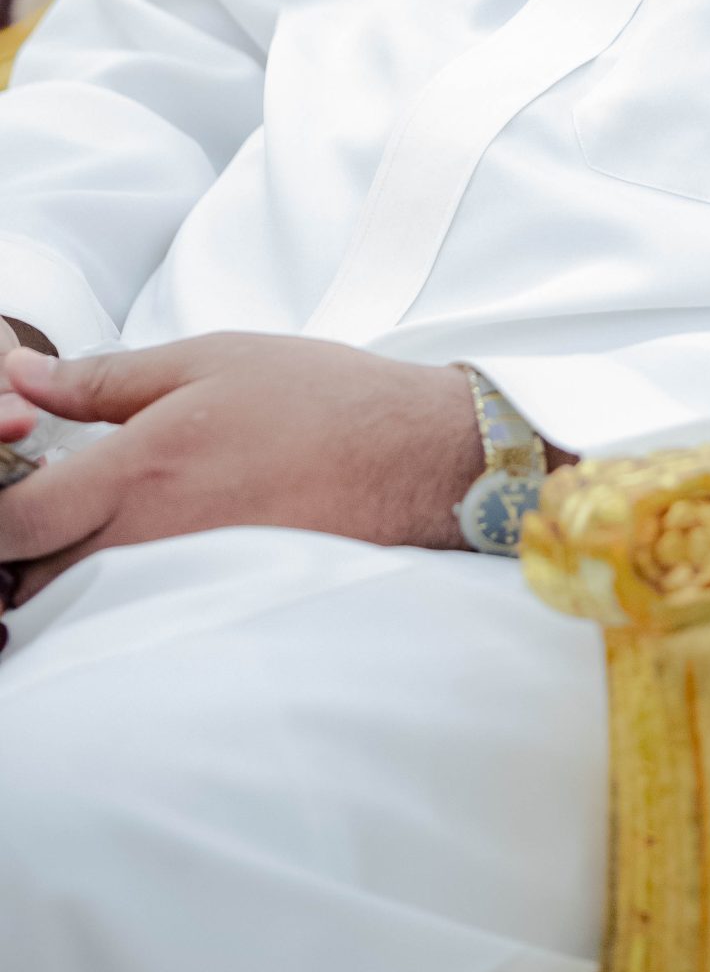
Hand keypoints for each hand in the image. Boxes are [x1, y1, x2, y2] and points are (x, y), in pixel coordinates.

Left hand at [0, 333, 485, 606]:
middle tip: (43, 498)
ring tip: (83, 521)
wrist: (408, 457)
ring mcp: (176, 583)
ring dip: (56, 569)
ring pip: (73, 602)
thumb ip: (105, 378)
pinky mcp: (206, 602)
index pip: (11, 523)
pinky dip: (106, 589)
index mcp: (137, 472)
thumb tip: (25, 377)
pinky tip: (132, 546)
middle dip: (16, 547)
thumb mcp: (208, 359)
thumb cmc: (316, 398)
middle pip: (28, 578)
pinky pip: (127, 612)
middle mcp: (147, 541)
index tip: (10, 482)